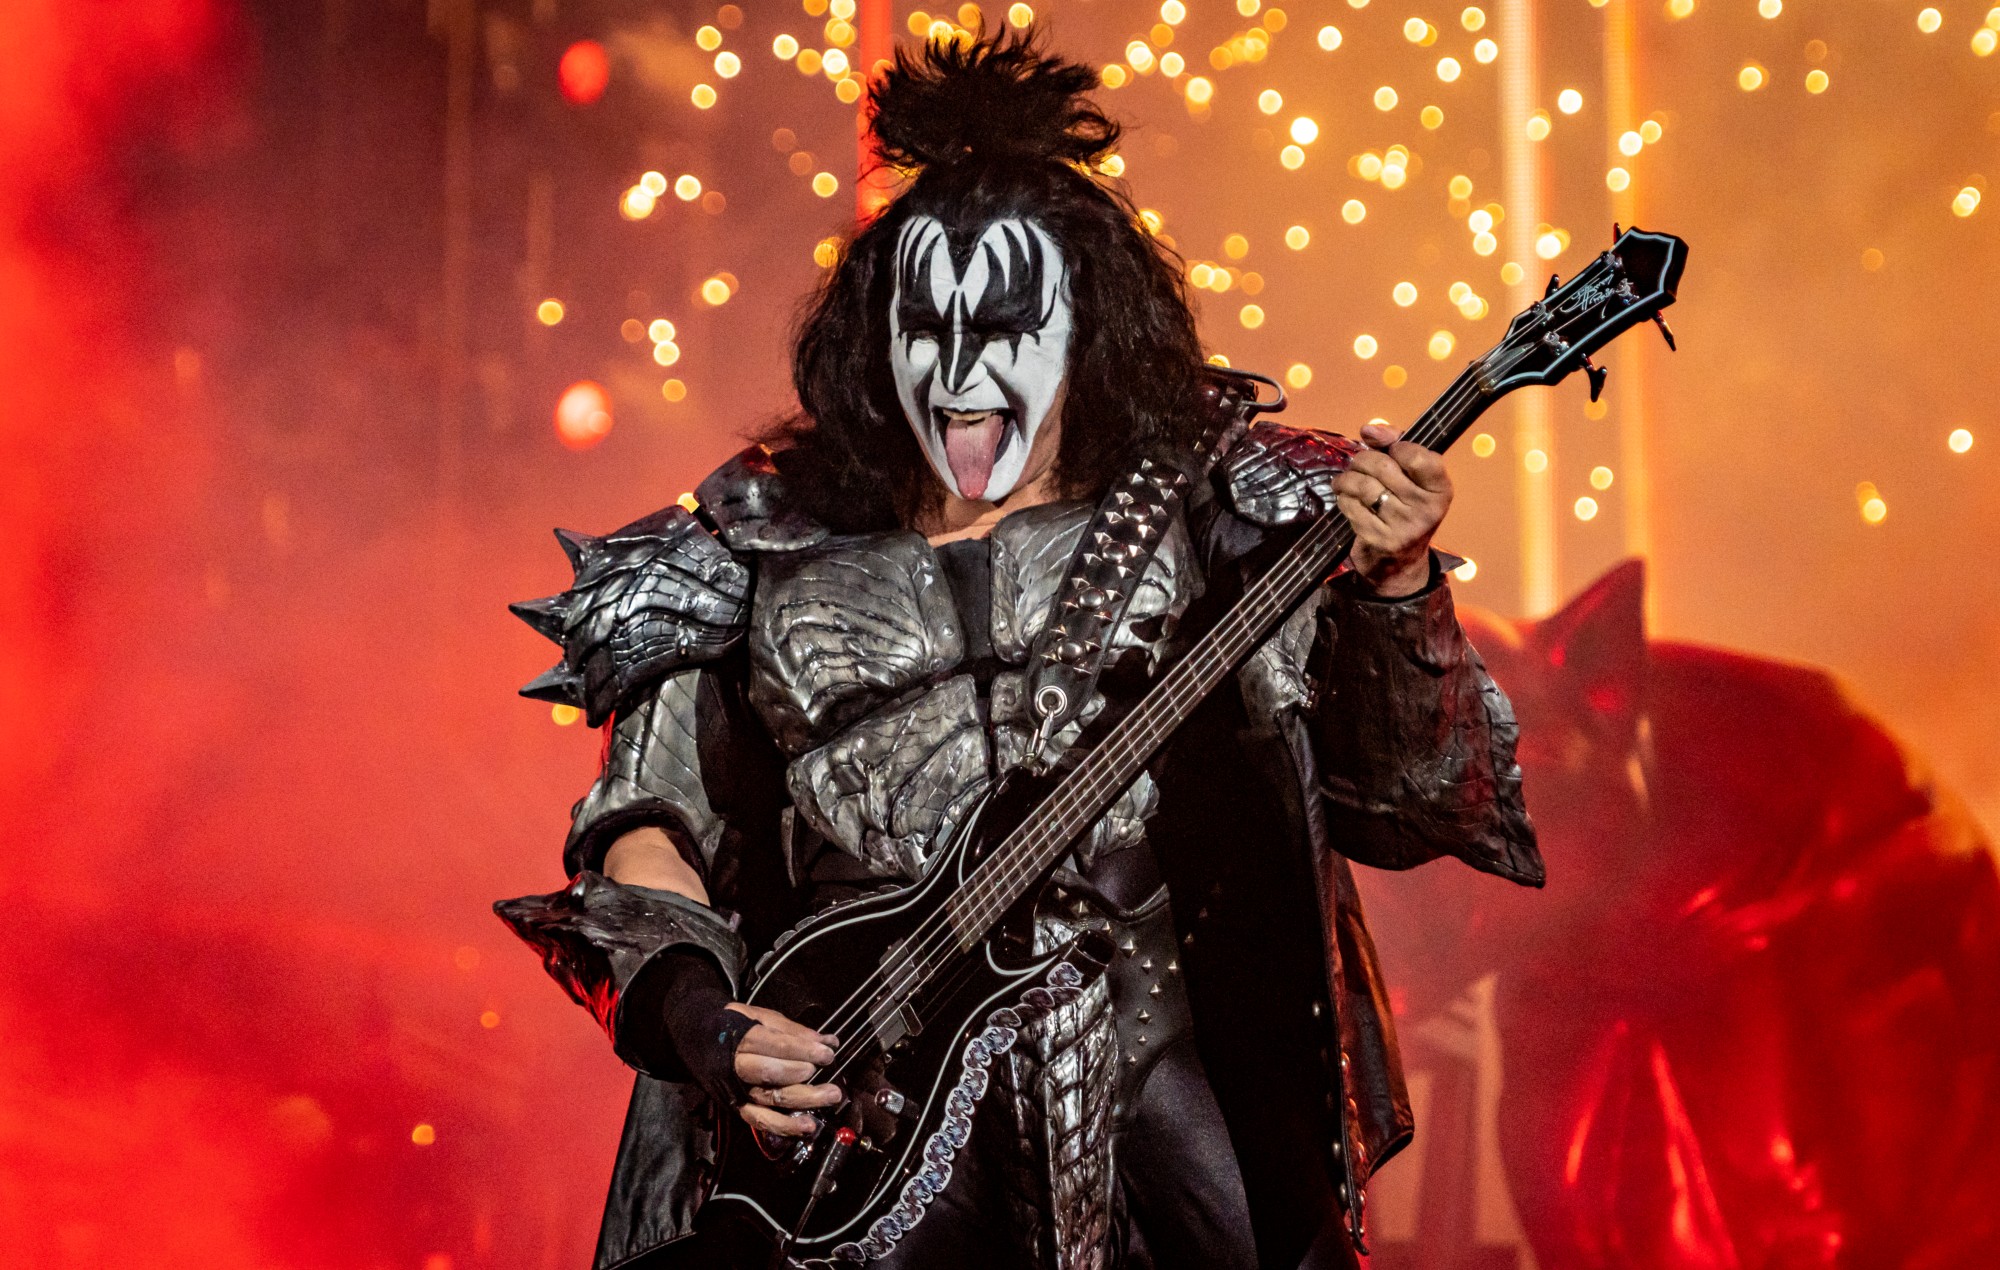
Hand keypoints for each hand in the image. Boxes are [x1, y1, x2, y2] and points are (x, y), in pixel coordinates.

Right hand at [726, 1003, 843, 1137]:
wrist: (694, 1038)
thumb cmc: (731, 1025)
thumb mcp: (757, 1015)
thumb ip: (791, 1030)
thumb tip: (827, 1040)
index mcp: (739, 1039)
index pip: (775, 1046)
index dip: (803, 1050)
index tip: (827, 1051)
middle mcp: (735, 1068)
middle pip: (771, 1074)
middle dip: (802, 1072)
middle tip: (828, 1067)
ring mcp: (735, 1091)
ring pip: (770, 1099)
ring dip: (803, 1100)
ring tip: (830, 1095)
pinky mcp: (737, 1107)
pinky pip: (760, 1120)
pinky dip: (785, 1126)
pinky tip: (807, 1126)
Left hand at [1333, 423, 1453, 596]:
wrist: (1401, 563)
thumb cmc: (1404, 509)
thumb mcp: (1413, 479)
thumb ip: (1397, 446)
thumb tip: (1370, 429)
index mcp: (1441, 489)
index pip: (1418, 456)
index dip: (1395, 445)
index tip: (1385, 447)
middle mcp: (1427, 509)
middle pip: (1383, 466)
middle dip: (1362, 459)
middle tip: (1357, 464)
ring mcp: (1404, 527)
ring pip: (1363, 485)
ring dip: (1346, 479)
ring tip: (1345, 480)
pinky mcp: (1380, 540)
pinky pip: (1351, 506)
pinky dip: (1343, 499)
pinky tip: (1347, 500)